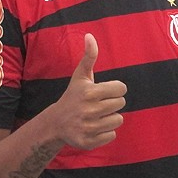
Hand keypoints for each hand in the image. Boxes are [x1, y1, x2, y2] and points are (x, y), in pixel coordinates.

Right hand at [50, 33, 126, 149]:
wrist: (56, 123)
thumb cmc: (73, 96)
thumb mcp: (80, 76)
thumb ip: (89, 56)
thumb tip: (90, 35)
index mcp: (90, 92)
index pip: (121, 89)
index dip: (115, 89)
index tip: (104, 91)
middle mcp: (89, 110)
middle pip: (121, 104)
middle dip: (112, 103)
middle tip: (99, 104)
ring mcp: (89, 127)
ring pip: (118, 120)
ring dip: (110, 117)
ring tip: (97, 115)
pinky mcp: (88, 142)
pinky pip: (112, 135)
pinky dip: (106, 132)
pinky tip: (94, 127)